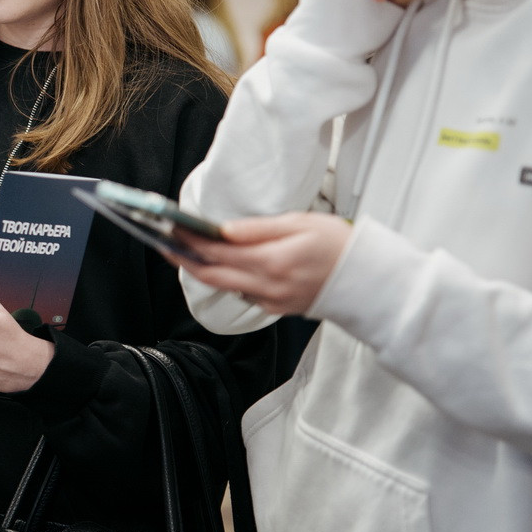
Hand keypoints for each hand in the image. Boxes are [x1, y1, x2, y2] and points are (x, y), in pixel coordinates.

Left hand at [171, 213, 352, 315]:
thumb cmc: (340, 245)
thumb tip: (223, 230)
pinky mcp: (277, 308)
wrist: (371, 282)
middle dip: (183, 258)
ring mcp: (271, 300)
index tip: (169, 227)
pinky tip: (218, 265)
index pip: (217, 252)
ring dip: (202, 268)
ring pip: (224, 285)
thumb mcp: (302, 223)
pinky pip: (243, 293)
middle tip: (161, 242)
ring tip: (181, 250)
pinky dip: (227, 278)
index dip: (190, 241)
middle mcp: (266, 285)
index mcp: (271, 261)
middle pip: (211, 274)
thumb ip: (258, 229)